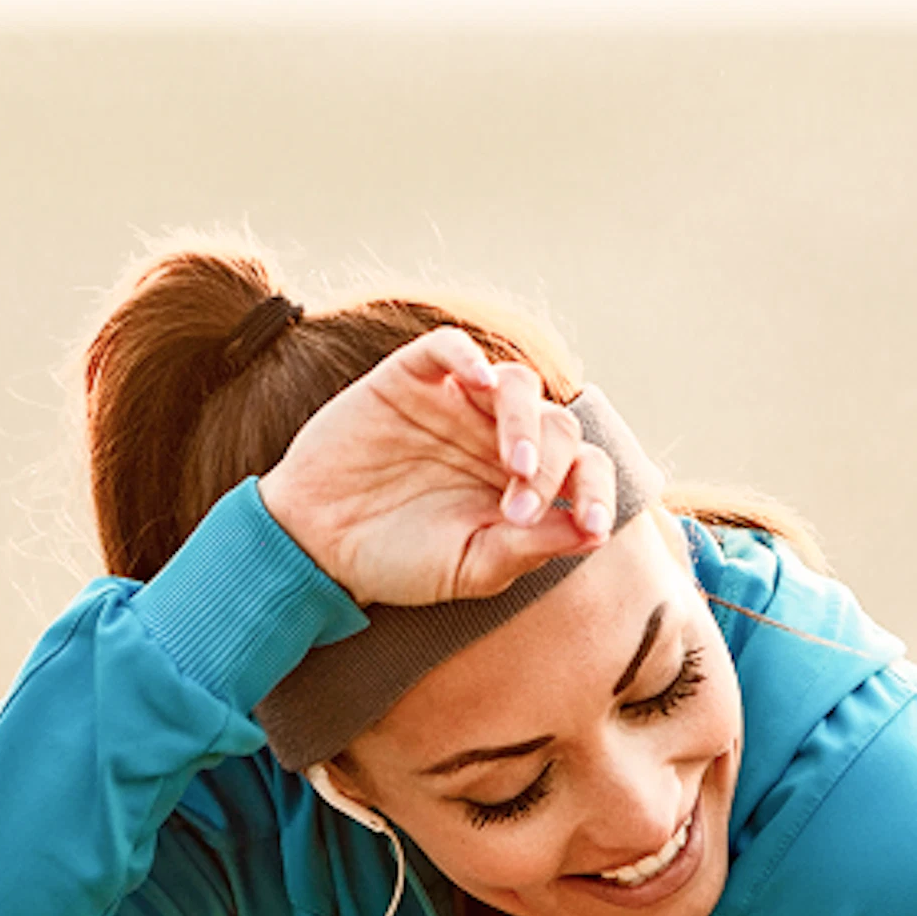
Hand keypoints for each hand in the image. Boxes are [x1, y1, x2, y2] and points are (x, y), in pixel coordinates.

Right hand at [257, 326, 617, 606]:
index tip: (593, 527)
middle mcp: (500, 437)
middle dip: (552, 469)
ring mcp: (457, 404)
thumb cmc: (399, 561)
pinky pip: (449, 348)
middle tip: (519, 510)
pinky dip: (467, 356)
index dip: (599, 492)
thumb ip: (531, 548)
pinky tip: (476, 382)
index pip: (585, 468)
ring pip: (517, 383)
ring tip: (514, 462)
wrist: (317, 547)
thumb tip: (595, 535)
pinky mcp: (410, 379)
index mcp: (525, 482)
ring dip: (525, 419)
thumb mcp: (472, 567)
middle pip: (558, 426)